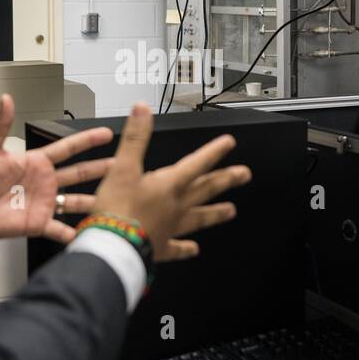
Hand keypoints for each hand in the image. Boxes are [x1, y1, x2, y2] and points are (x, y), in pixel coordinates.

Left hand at [0, 94, 114, 243]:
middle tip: (122, 165)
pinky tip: (86, 234)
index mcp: (36, 163)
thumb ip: (1, 125)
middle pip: (78, 173)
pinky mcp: (37, 222)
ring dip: (93, 201)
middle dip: (100, 169)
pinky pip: (59, 230)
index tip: (105, 134)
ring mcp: (43, 202)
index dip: (86, 141)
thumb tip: (6, 99)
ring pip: (75, 201)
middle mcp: (44, 182)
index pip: (67, 148)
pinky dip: (72, 234)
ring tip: (113, 201)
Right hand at [91, 102, 250, 260]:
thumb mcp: (123, 168)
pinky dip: (185, 248)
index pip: (197, 163)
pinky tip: (193, 249)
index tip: (229, 143)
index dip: (214, 151)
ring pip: (199, 218)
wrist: (113, 247)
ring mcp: (170, 228)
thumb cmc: (118, 209)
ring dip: (215, 213)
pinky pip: (177, 248)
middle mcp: (175, 206)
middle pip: (206, 190)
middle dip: (226, 180)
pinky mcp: (160, 248)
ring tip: (231, 211)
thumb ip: (135, 138)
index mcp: (169, 185)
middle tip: (245, 175)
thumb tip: (142, 110)